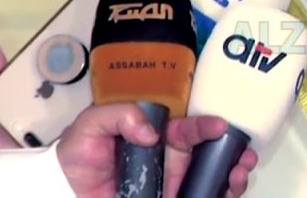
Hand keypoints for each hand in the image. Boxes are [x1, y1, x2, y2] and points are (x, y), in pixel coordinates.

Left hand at [56, 103, 257, 197]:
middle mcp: (171, 161)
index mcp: (159, 137)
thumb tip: (152, 134)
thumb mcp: (91, 124)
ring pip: (213, 179)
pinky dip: (220, 195)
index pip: (189, 129)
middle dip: (233, 153)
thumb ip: (120, 115)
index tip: (219, 126)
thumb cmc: (76, 157)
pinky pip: (202, 197)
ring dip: (233, 176)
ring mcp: (172, 185)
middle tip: (243, 157)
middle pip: (212, 155)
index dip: (207, 126)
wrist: (63, 192)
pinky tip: (227, 191)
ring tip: (239, 176)